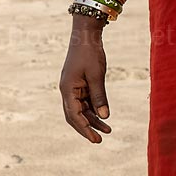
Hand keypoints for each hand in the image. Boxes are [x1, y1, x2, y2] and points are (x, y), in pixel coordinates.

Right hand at [59, 18, 113, 142]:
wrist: (86, 35)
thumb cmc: (90, 52)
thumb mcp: (97, 75)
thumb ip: (100, 97)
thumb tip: (104, 117)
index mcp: (67, 89)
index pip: (74, 115)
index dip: (85, 129)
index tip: (95, 139)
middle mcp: (67, 91)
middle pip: (74, 116)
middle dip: (86, 128)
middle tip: (99, 140)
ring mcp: (72, 88)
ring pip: (81, 110)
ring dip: (93, 120)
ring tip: (108, 130)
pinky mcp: (79, 84)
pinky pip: (85, 102)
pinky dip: (94, 110)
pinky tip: (104, 116)